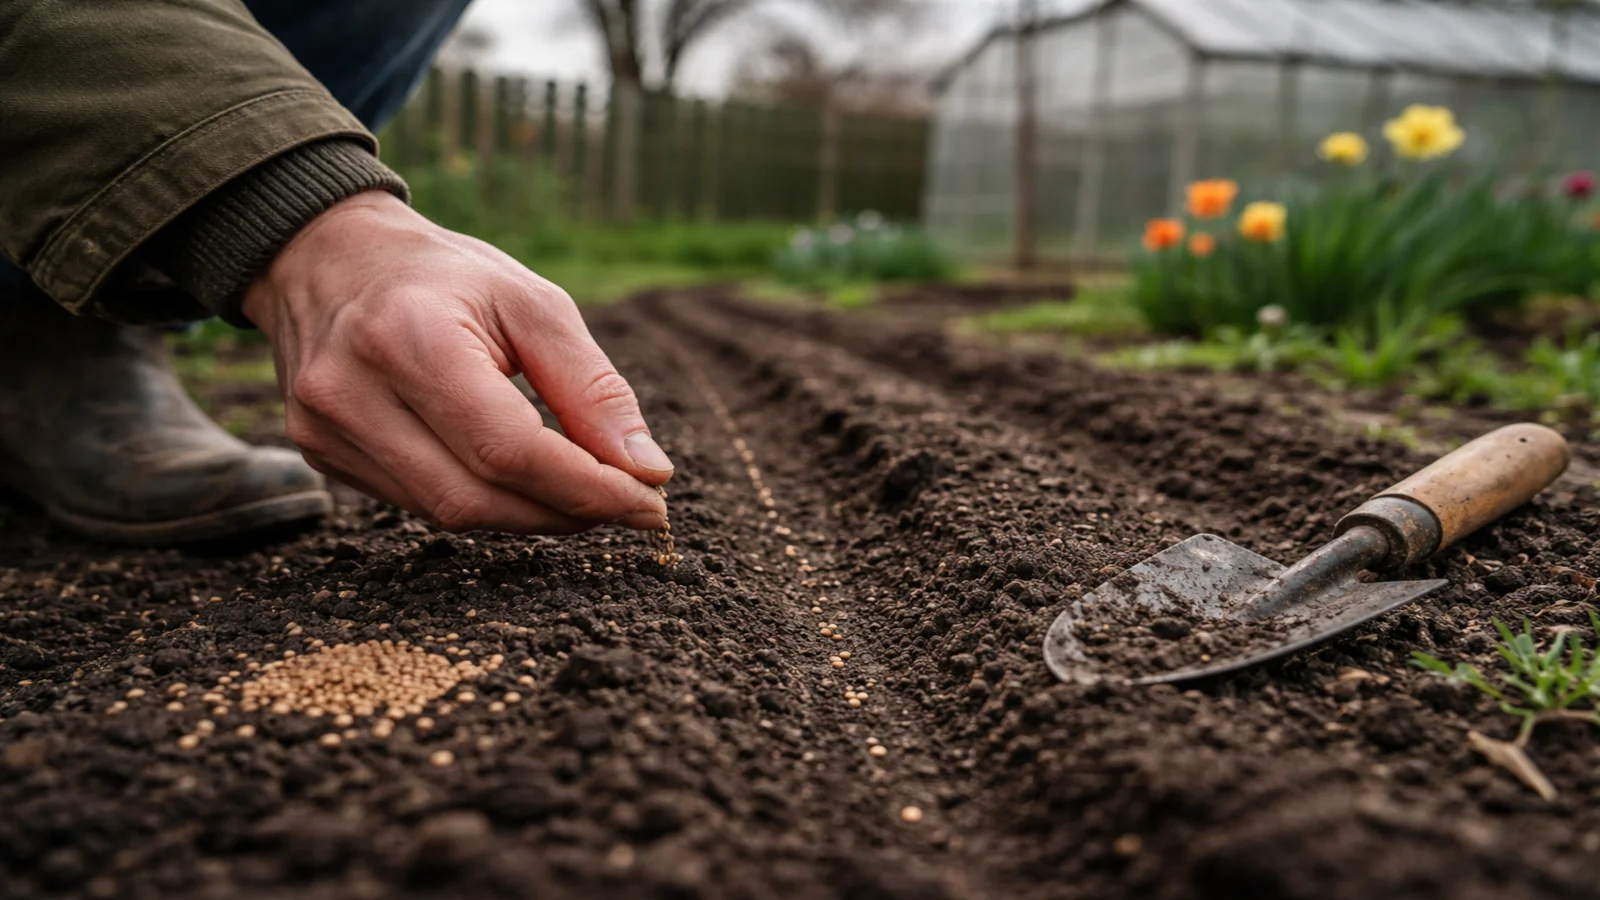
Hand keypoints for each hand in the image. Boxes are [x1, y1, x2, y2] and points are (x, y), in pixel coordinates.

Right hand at [241, 191, 670, 533]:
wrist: (326, 255)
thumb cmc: (443, 276)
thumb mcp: (531, 303)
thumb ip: (592, 388)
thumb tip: (648, 472)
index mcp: (409, 337)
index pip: (510, 449)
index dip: (587, 489)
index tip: (650, 504)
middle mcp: (351, 391)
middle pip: (478, 497)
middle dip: (565, 512)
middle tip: (625, 503)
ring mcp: (323, 429)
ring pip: (450, 513)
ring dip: (529, 515)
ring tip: (580, 492)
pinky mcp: (319, 454)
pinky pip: (421, 505)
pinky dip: (484, 502)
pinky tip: (519, 481)